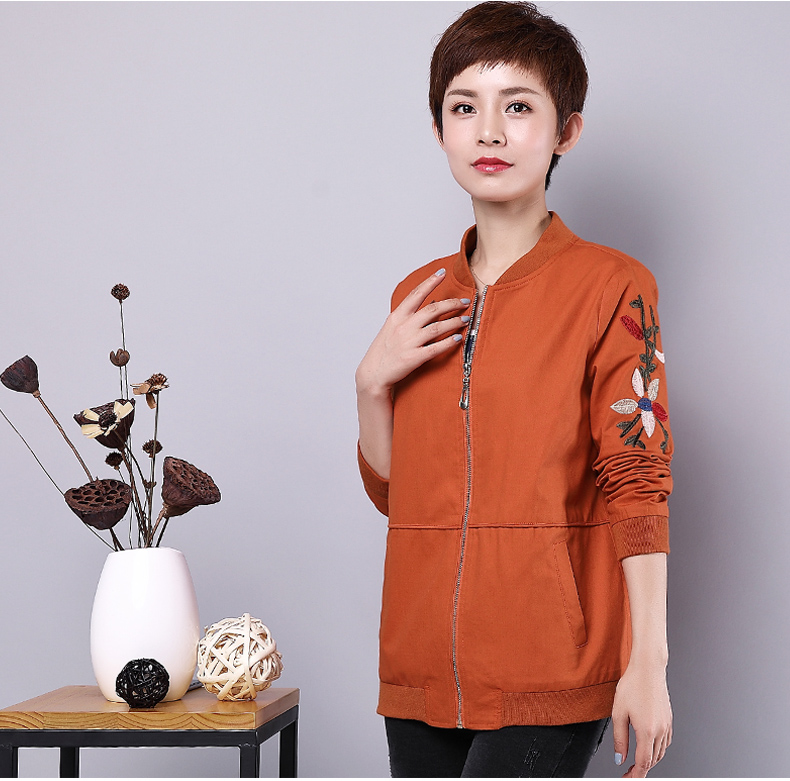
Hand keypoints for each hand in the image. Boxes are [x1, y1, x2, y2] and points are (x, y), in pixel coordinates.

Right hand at [355, 268, 470, 394]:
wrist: (373, 373)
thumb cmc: (383, 350)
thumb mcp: (392, 327)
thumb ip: (410, 315)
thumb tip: (432, 302)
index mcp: (397, 316)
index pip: (416, 294)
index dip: (430, 282)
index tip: (442, 273)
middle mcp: (404, 326)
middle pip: (433, 309)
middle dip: (452, 303)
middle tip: (465, 302)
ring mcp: (409, 342)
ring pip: (438, 327)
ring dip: (454, 322)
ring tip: (465, 319)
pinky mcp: (414, 357)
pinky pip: (436, 347)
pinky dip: (449, 342)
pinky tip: (458, 339)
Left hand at [612, 660, 671, 776]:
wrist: (648, 669)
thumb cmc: (632, 685)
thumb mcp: (618, 713)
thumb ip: (619, 739)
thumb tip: (619, 758)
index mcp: (647, 731)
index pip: (643, 763)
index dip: (635, 775)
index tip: (628, 778)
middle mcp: (660, 730)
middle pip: (653, 760)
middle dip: (641, 769)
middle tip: (628, 772)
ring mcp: (666, 725)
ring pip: (660, 753)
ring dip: (649, 760)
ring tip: (637, 761)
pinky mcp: (669, 720)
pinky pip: (665, 742)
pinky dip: (657, 750)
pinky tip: (649, 746)